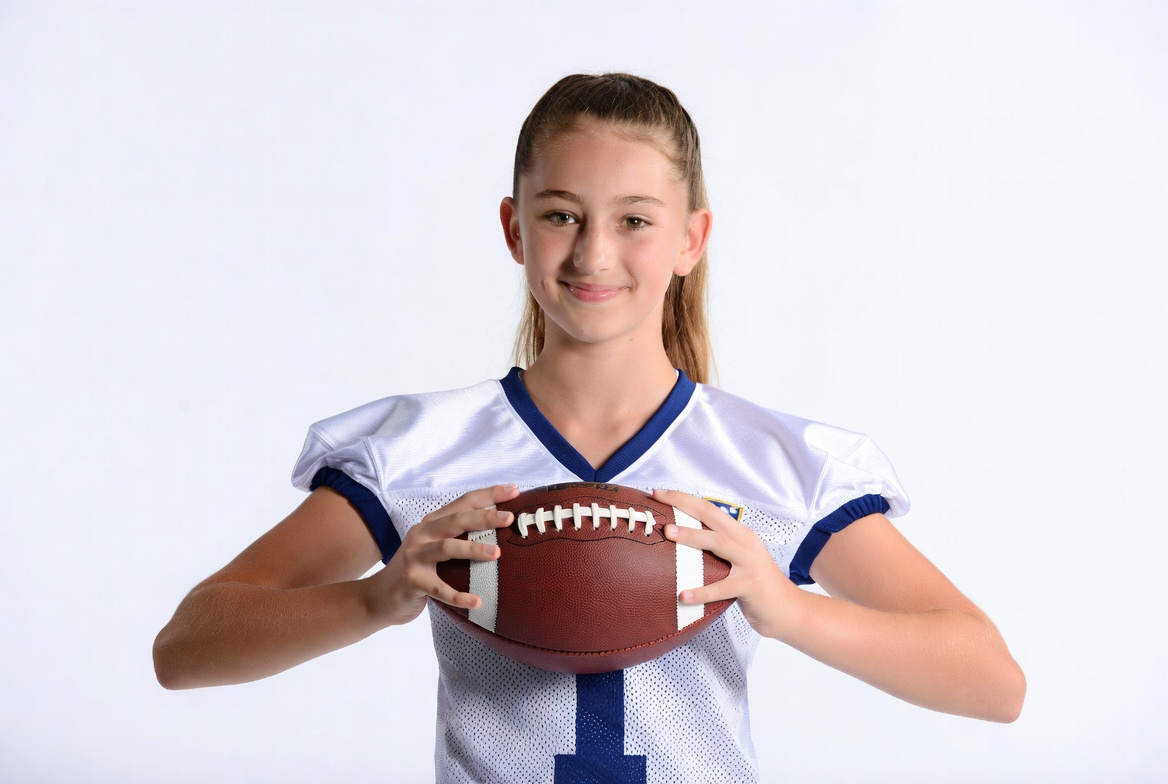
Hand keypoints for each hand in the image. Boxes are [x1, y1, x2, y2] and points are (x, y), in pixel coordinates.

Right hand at [368, 484, 518, 626]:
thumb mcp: (434, 548)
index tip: (514, 490)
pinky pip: (438, 589)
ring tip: (497, 554)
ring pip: (446, 548)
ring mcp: (414, 557)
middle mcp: (422, 535)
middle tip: (509, 518)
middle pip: (455, 520)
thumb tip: (500, 535)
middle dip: (484, 517)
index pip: (463, 502)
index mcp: (432, 523)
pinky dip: (458, 596)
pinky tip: (476, 601)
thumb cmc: (417, 570)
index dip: (488, 495)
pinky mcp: (411, 582)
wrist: (380, 596)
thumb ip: (457, 538)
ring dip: (472, 550)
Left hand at [654, 488, 796, 638]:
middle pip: (713, 516)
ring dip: (692, 536)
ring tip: (668, 533)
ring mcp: (751, 563)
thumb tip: (680, 545)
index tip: (660, 494)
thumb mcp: (737, 562)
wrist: (788, 610)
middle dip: (685, 504)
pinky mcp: (751, 586)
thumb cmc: (756, 587)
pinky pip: (722, 588)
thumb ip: (716, 552)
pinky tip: (683, 595)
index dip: (685, 499)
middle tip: (660, 500)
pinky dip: (701, 592)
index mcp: (741, 534)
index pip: (710, 509)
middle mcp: (746, 543)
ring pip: (719, 542)